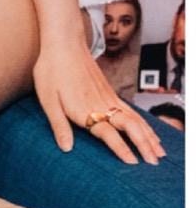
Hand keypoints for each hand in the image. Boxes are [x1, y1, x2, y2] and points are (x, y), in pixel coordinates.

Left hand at [33, 40, 164, 164]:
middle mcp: (102, 105)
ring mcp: (109, 98)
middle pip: (130, 127)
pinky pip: (132, 111)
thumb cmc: (51, 71)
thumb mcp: (48, 100)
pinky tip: (148, 131)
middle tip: (154, 164)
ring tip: (159, 153)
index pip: (109, 134)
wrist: (64, 43)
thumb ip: (58, 125)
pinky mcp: (109, 92)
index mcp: (86, 110)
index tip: (134, 164)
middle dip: (144, 146)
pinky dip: (144, 124)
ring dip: (148, 136)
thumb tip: (66, 149)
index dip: (122, 149)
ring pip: (135, 119)